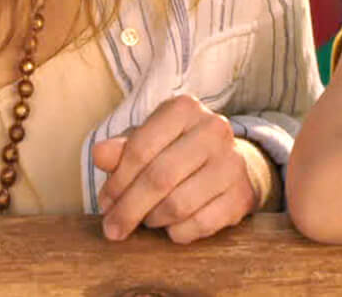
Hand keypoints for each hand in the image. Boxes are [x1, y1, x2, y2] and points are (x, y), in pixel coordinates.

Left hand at [91, 95, 258, 243]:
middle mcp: (213, 129)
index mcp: (184, 109)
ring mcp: (232, 162)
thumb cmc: (176, 150)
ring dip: (154, 219)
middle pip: (159, 178)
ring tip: (147, 219)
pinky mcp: (242, 195)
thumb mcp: (147, 141)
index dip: (117, 181)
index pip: (140, 149)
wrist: (229, 163)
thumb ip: (121, 149)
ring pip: (178, 205)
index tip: (105, 203)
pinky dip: (178, 232)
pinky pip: (200, 225)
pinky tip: (172, 226)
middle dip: (129, 209)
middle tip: (113, 227)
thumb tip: (99, 155)